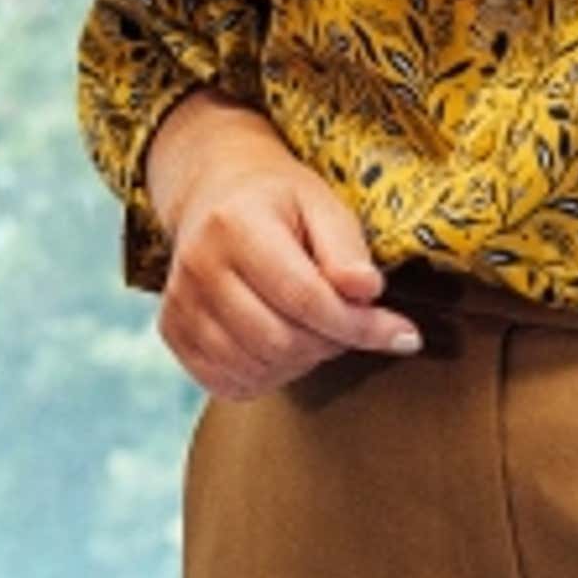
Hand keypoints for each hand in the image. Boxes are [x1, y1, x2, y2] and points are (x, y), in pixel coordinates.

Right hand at [145, 100, 421, 401]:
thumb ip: (346, 248)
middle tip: (351, 325)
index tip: (404, 335)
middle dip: (332, 343)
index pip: (305, 297)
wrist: (212, 196)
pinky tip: (282, 348)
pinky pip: (226, 382)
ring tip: (316, 330)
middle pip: (279, 340)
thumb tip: (366, 292)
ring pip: (255, 367)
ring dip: (301, 362)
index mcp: (235, 225)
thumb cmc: (277, 202)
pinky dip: (266, 376)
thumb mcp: (321, 204)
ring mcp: (179, 303)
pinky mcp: (173, 332)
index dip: (360, 326)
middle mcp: (197, 266)